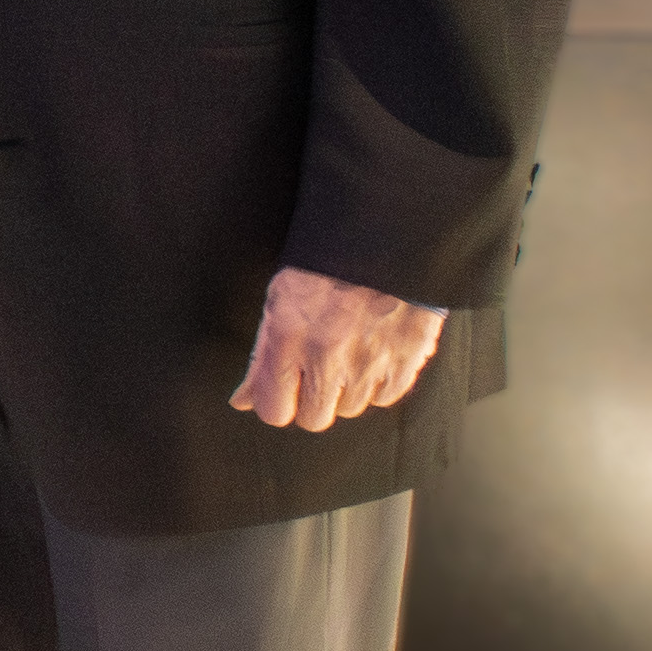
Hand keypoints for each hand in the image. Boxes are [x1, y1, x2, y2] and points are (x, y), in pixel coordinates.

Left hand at [230, 267, 447, 433]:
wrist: (388, 233)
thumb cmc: (329, 262)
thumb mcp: (280, 298)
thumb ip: (261, 355)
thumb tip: (243, 398)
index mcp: (288, 336)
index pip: (273, 410)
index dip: (277, 403)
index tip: (282, 392)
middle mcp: (328, 355)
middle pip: (314, 417)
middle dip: (311, 401)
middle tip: (316, 373)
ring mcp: (370, 359)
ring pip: (350, 408)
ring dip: (345, 390)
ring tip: (348, 353)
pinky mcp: (407, 357)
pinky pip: (387, 396)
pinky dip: (379, 383)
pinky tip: (373, 354)